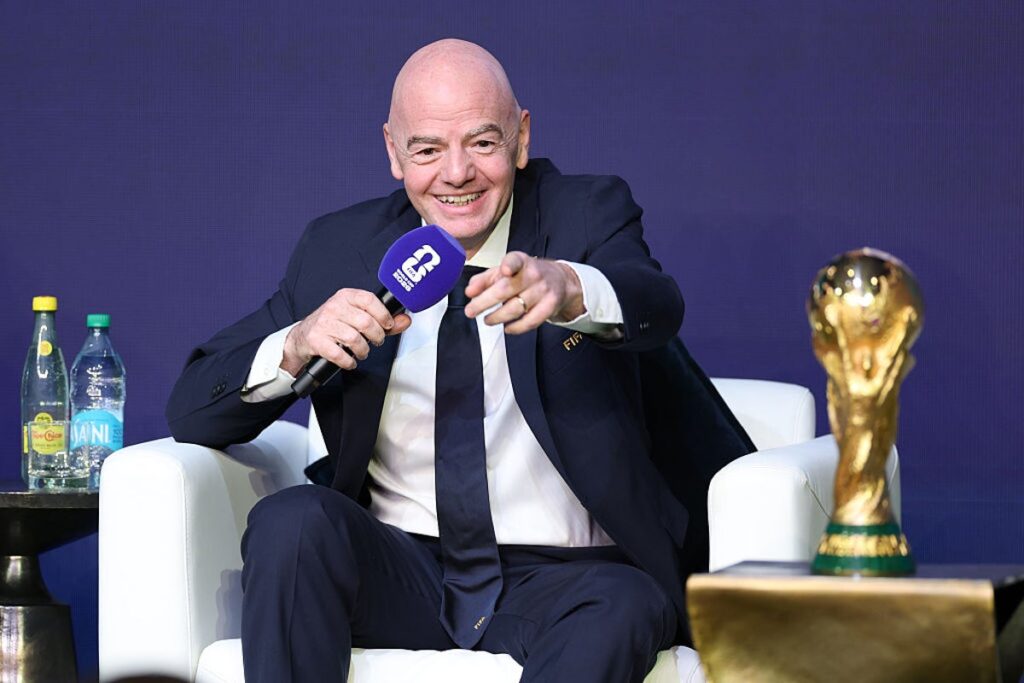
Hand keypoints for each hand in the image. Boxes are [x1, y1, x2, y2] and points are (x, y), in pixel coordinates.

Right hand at [282, 289, 411, 374]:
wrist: (303, 337)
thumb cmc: (334, 325)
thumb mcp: (357, 317)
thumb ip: (383, 320)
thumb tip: (405, 320)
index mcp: (346, 296)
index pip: (369, 300)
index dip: (383, 315)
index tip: (387, 325)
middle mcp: (334, 307)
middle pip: (365, 322)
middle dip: (376, 337)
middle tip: (376, 341)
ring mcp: (324, 323)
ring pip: (354, 339)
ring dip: (363, 351)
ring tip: (362, 352)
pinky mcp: (316, 340)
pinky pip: (339, 354)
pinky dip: (349, 362)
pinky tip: (349, 360)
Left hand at [463, 252, 584, 334]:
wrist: (559, 280)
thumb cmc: (527, 275)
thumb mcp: (505, 270)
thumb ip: (485, 280)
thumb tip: (470, 291)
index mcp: (520, 261)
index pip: (515, 261)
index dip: (510, 265)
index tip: (505, 270)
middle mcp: (533, 274)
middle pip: (506, 290)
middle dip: (484, 302)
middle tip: (471, 310)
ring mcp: (543, 291)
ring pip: (515, 309)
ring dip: (497, 317)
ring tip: (488, 320)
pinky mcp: (549, 307)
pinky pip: (530, 322)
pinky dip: (515, 328)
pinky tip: (507, 327)